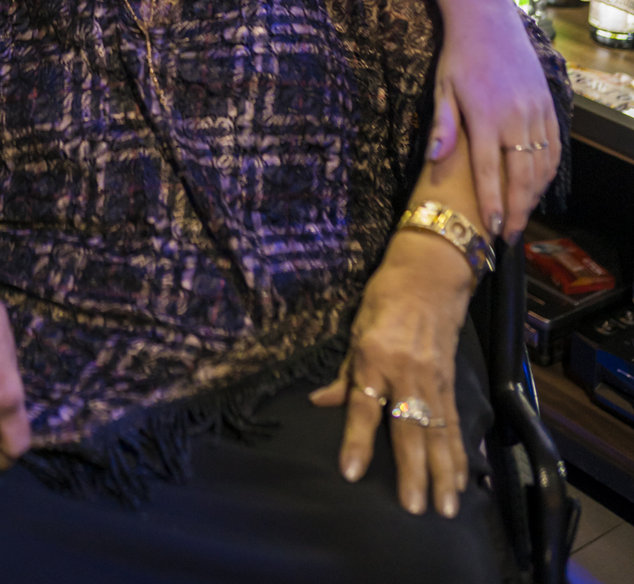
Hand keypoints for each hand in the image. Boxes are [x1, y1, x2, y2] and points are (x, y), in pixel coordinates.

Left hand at [311, 232, 472, 517]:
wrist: (429, 275)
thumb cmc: (384, 300)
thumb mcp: (357, 330)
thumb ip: (344, 374)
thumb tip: (319, 403)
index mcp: (375, 357)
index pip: (364, 406)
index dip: (357, 440)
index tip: (352, 472)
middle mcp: (406, 372)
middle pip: (409, 427)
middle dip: (413, 470)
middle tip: (414, 508)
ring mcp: (433, 379)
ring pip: (439, 433)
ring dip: (443, 473)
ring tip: (445, 509)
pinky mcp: (451, 382)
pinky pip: (455, 424)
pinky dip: (460, 455)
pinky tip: (464, 481)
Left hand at [428, 0, 559, 242]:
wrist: (488, 20)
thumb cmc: (459, 56)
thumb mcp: (442, 86)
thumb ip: (442, 125)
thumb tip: (433, 159)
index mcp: (485, 115)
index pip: (489, 171)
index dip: (492, 203)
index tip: (495, 231)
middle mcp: (515, 116)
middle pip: (521, 175)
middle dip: (518, 210)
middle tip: (512, 237)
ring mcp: (535, 110)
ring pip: (542, 163)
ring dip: (535, 194)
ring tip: (523, 217)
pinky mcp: (548, 103)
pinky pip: (554, 145)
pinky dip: (549, 170)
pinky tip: (539, 186)